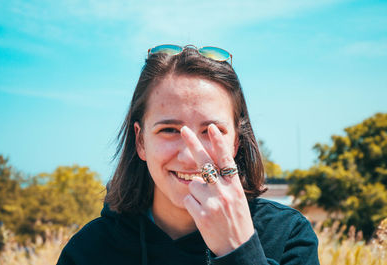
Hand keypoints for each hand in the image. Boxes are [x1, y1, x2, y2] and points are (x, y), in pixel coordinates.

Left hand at [181, 124, 254, 256]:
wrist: (237, 248)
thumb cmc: (237, 220)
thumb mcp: (238, 197)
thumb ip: (226, 181)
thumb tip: (210, 165)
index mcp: (235, 186)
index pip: (226, 159)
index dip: (218, 142)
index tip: (212, 127)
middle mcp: (225, 191)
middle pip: (205, 163)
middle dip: (193, 144)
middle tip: (184, 129)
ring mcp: (213, 203)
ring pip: (193, 185)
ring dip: (196, 193)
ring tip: (208, 206)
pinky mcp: (202, 215)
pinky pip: (187, 201)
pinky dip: (192, 206)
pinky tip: (203, 216)